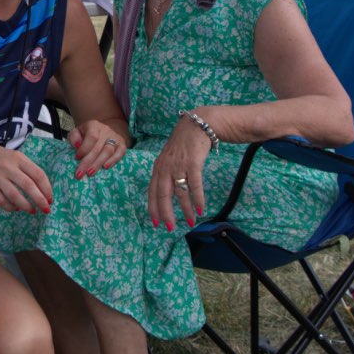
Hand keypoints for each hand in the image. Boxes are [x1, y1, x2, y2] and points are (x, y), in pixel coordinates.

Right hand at [0, 143, 52, 213]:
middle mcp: (8, 167)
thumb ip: (27, 169)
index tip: (50, 199)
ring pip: (15, 195)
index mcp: (18, 158)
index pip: (38, 174)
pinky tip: (16, 208)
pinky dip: (10, 207)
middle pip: (28, 186)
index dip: (46, 188)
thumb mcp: (14, 156)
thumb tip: (43, 189)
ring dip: (26, 206)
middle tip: (46, 209)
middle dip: (40, 200)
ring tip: (32, 211)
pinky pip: (1, 201)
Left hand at [66, 119, 127, 178]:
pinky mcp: (122, 144)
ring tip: (90, 173)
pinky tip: (105, 167)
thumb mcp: (76, 132)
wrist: (102, 132)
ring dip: (98, 163)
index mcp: (93, 125)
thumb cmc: (86, 135)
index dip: (84, 148)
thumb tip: (77, 145)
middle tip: (80, 174)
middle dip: (88, 162)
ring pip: (108, 151)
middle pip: (98, 147)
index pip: (91, 137)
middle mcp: (105, 130)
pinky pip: (120, 153)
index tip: (77, 158)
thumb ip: (74, 137)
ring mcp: (115, 137)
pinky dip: (113, 161)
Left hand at [147, 113, 212, 230]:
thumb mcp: (169, 158)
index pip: (152, 191)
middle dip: (166, 213)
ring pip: (180, 193)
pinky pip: (195, 185)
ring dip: (186, 209)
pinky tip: (201, 208)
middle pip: (163, 195)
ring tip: (191, 221)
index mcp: (158, 167)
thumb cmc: (184, 144)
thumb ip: (166, 173)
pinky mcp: (193, 163)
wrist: (197, 125)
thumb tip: (167, 194)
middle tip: (169, 227)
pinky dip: (197, 199)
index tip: (155, 222)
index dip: (153, 207)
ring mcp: (178, 165)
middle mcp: (165, 167)